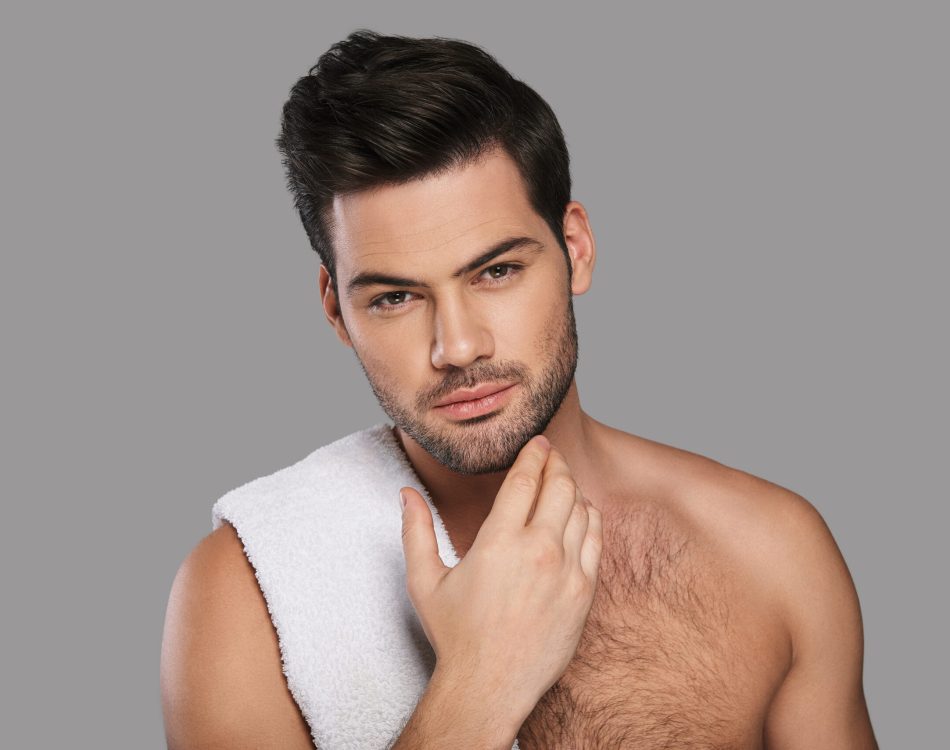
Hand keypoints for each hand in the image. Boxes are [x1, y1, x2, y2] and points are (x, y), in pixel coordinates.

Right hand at [399, 435, 602, 721]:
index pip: (525, 479)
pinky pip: (595, 541)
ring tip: (563, 481)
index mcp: (499, 541)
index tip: (537, 442)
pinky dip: (590, 519)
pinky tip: (580, 514)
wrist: (490, 686)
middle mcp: (538, 550)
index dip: (533, 454)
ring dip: (573, 488)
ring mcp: (567, 571)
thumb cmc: (455, 634)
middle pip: (560, 486)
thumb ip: (415, 531)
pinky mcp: (584, 592)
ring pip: (582, 510)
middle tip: (551, 454)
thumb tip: (406, 493)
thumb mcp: (424, 581)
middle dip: (556, 463)